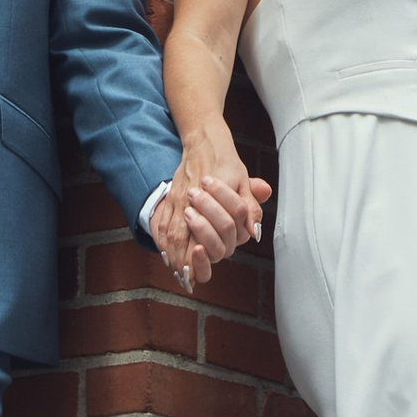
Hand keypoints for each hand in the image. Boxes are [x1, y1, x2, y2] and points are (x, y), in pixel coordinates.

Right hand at [152, 125, 271, 292]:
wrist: (204, 141)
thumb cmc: (227, 163)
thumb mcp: (244, 182)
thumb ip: (250, 209)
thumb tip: (255, 233)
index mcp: (209, 195)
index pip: (201, 229)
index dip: (199, 251)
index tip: (199, 265)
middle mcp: (189, 198)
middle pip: (181, 234)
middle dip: (182, 257)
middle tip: (185, 275)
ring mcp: (176, 199)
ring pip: (170, 230)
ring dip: (172, 253)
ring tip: (176, 270)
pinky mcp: (169, 198)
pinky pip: (161, 222)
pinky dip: (162, 239)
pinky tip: (165, 252)